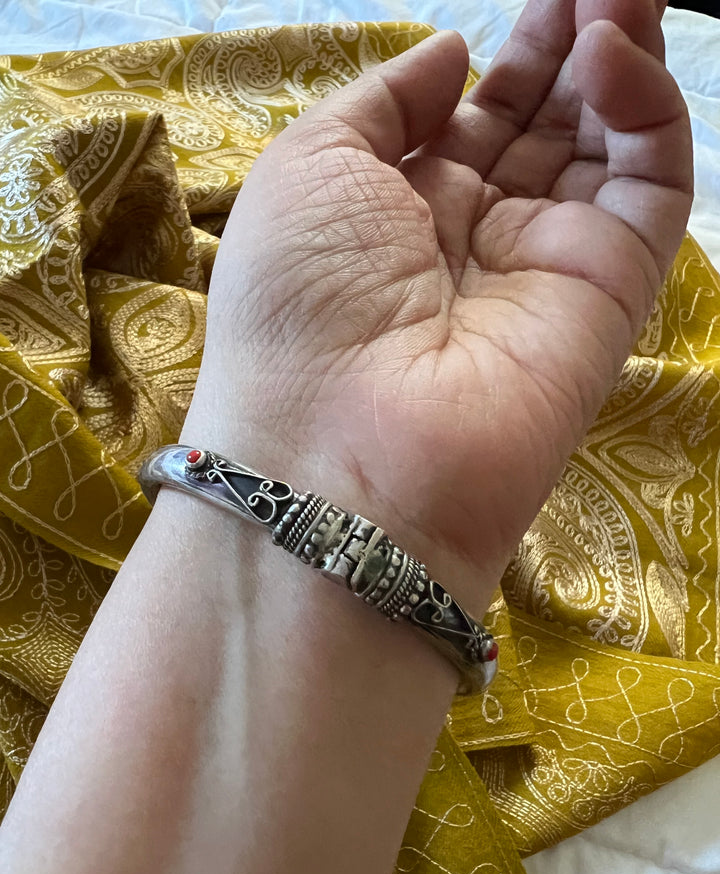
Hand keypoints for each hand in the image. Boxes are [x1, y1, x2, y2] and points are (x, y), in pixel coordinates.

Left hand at [182, 0, 691, 604]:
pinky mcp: (611, 290)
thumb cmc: (297, 301)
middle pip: (546, 129)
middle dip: (571, 47)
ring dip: (618, 61)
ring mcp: (548, 267)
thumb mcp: (307, 170)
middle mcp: (478, 241)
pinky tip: (614, 57)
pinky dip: (644, 113)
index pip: (476, 124)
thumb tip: (454, 54)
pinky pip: (648, 186)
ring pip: (605, 148)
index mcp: (401, 216)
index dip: (509, 59)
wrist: (341, 449)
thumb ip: (384, 103)